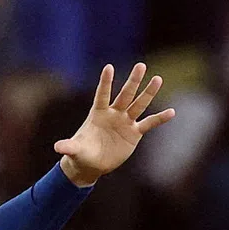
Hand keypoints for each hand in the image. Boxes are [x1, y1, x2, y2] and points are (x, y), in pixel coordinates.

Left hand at [55, 62, 175, 186]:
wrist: (92, 164)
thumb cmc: (81, 153)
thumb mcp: (74, 150)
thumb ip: (68, 146)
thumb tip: (57, 148)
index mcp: (98, 114)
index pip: (102, 95)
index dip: (105, 83)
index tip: (108, 67)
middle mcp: (113, 114)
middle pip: (124, 95)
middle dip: (132, 82)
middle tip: (141, 66)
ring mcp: (125, 122)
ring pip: (138, 105)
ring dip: (148, 93)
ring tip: (158, 79)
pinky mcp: (134, 133)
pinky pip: (149, 123)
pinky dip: (159, 119)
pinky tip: (171, 112)